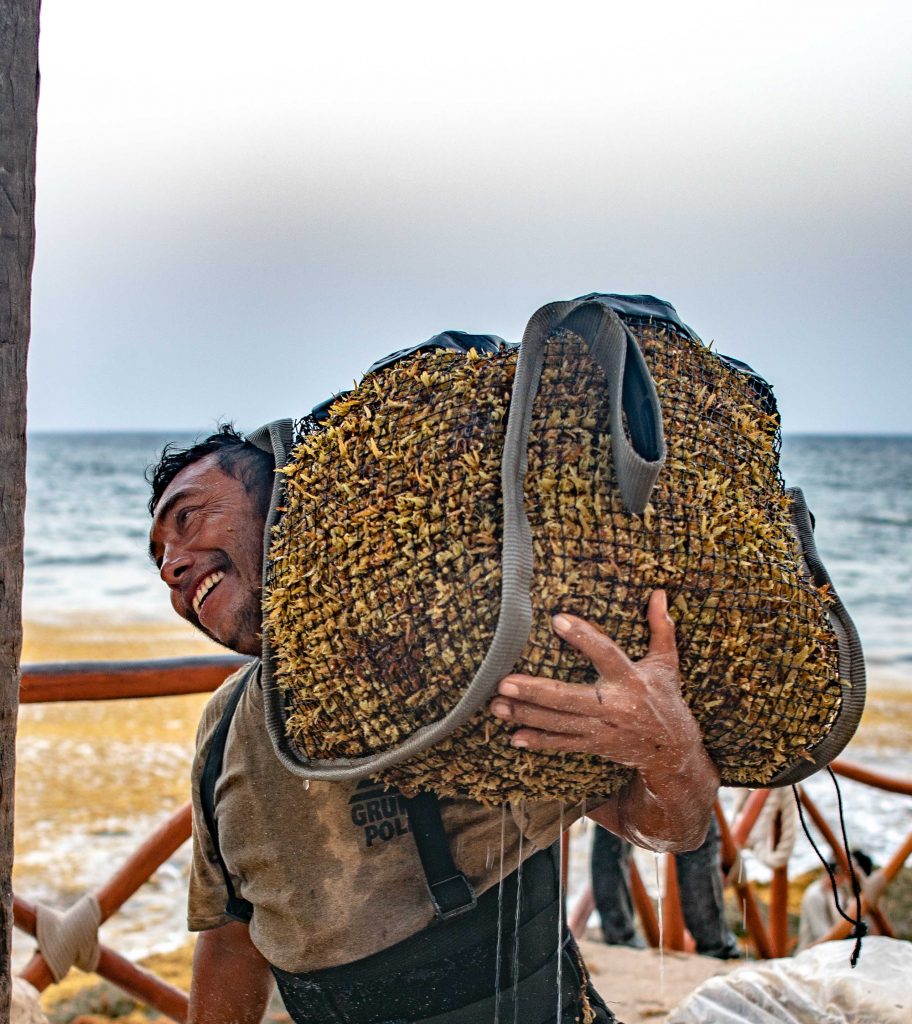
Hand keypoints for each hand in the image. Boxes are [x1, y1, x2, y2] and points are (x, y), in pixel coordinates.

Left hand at [489, 590, 699, 773]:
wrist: (673, 751)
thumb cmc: (666, 698)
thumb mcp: (666, 663)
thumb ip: (661, 628)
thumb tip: (658, 593)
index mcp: (631, 679)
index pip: (605, 653)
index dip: (583, 636)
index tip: (557, 619)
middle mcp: (614, 705)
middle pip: (569, 697)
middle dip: (535, 691)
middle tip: (504, 682)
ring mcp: (602, 729)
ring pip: (559, 722)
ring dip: (526, 714)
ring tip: (496, 705)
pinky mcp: (595, 745)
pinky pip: (563, 744)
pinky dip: (539, 741)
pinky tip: (515, 736)